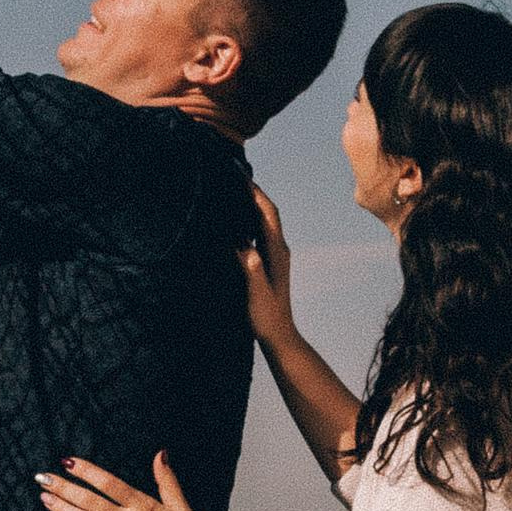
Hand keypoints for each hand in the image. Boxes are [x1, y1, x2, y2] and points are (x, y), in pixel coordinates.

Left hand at [36, 453, 215, 510]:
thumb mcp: (181, 507)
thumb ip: (167, 480)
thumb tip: (160, 454)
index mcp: (142, 505)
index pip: (108, 482)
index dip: (86, 471)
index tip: (66, 462)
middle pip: (90, 501)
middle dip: (64, 488)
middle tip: (42, 478)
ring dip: (63, 510)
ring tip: (45, 499)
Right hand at [242, 185, 295, 347]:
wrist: (280, 336)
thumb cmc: (267, 318)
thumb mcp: (257, 294)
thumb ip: (251, 270)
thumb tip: (243, 246)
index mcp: (277, 252)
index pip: (267, 214)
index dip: (255, 193)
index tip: (240, 175)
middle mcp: (278, 249)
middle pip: (266, 212)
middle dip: (252, 191)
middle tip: (233, 174)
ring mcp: (275, 256)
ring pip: (262, 221)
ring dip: (250, 204)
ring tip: (231, 189)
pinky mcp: (268, 263)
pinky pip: (258, 234)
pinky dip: (247, 220)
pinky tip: (234, 221)